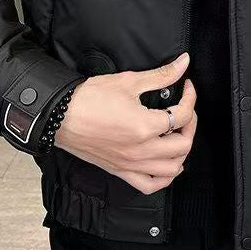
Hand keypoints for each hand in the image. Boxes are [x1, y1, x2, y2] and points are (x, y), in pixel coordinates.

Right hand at [54, 52, 196, 194]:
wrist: (60, 115)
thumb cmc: (89, 99)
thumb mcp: (128, 81)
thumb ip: (161, 75)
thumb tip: (182, 64)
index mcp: (144, 126)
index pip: (182, 115)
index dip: (190, 98)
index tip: (186, 88)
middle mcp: (141, 150)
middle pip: (183, 145)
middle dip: (190, 125)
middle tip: (184, 111)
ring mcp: (131, 164)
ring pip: (171, 170)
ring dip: (181, 153)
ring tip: (176, 136)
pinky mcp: (120, 171)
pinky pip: (150, 185)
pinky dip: (164, 178)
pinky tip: (164, 163)